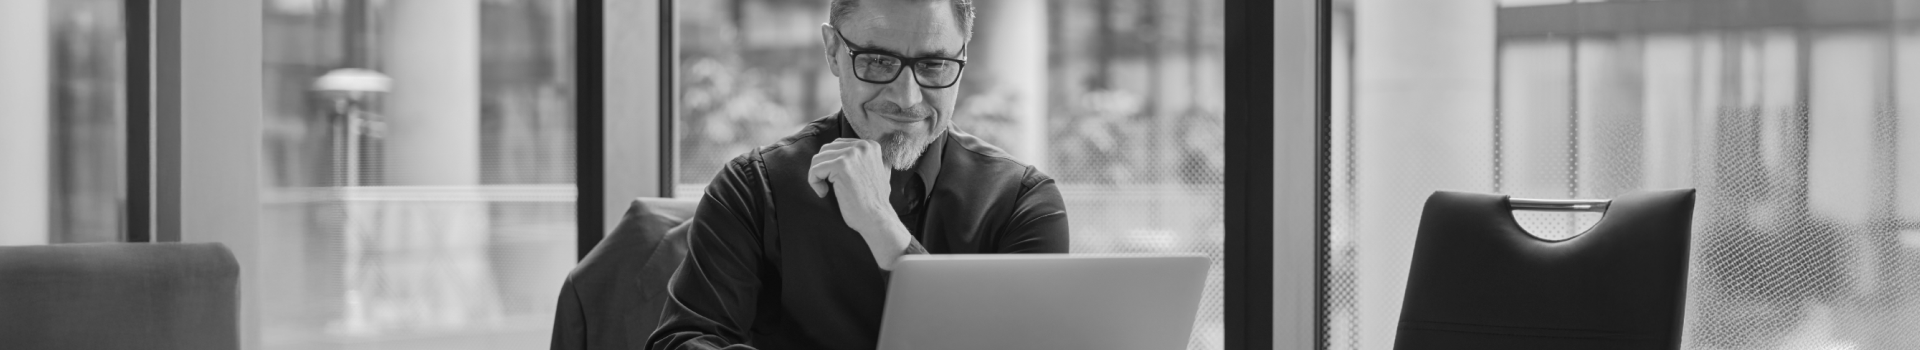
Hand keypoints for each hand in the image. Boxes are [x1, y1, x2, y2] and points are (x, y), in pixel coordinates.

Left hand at [808, 138, 913, 268]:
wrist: (877, 218)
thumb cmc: (875, 202)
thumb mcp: (878, 173)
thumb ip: (867, 160)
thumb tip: (848, 154)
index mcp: (870, 145)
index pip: (838, 145)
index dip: (832, 163)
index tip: (837, 180)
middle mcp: (862, 146)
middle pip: (826, 149)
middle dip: (822, 168)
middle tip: (828, 186)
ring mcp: (851, 154)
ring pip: (818, 158)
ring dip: (817, 176)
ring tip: (825, 190)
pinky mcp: (841, 166)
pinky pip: (815, 169)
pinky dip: (814, 182)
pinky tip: (823, 193)